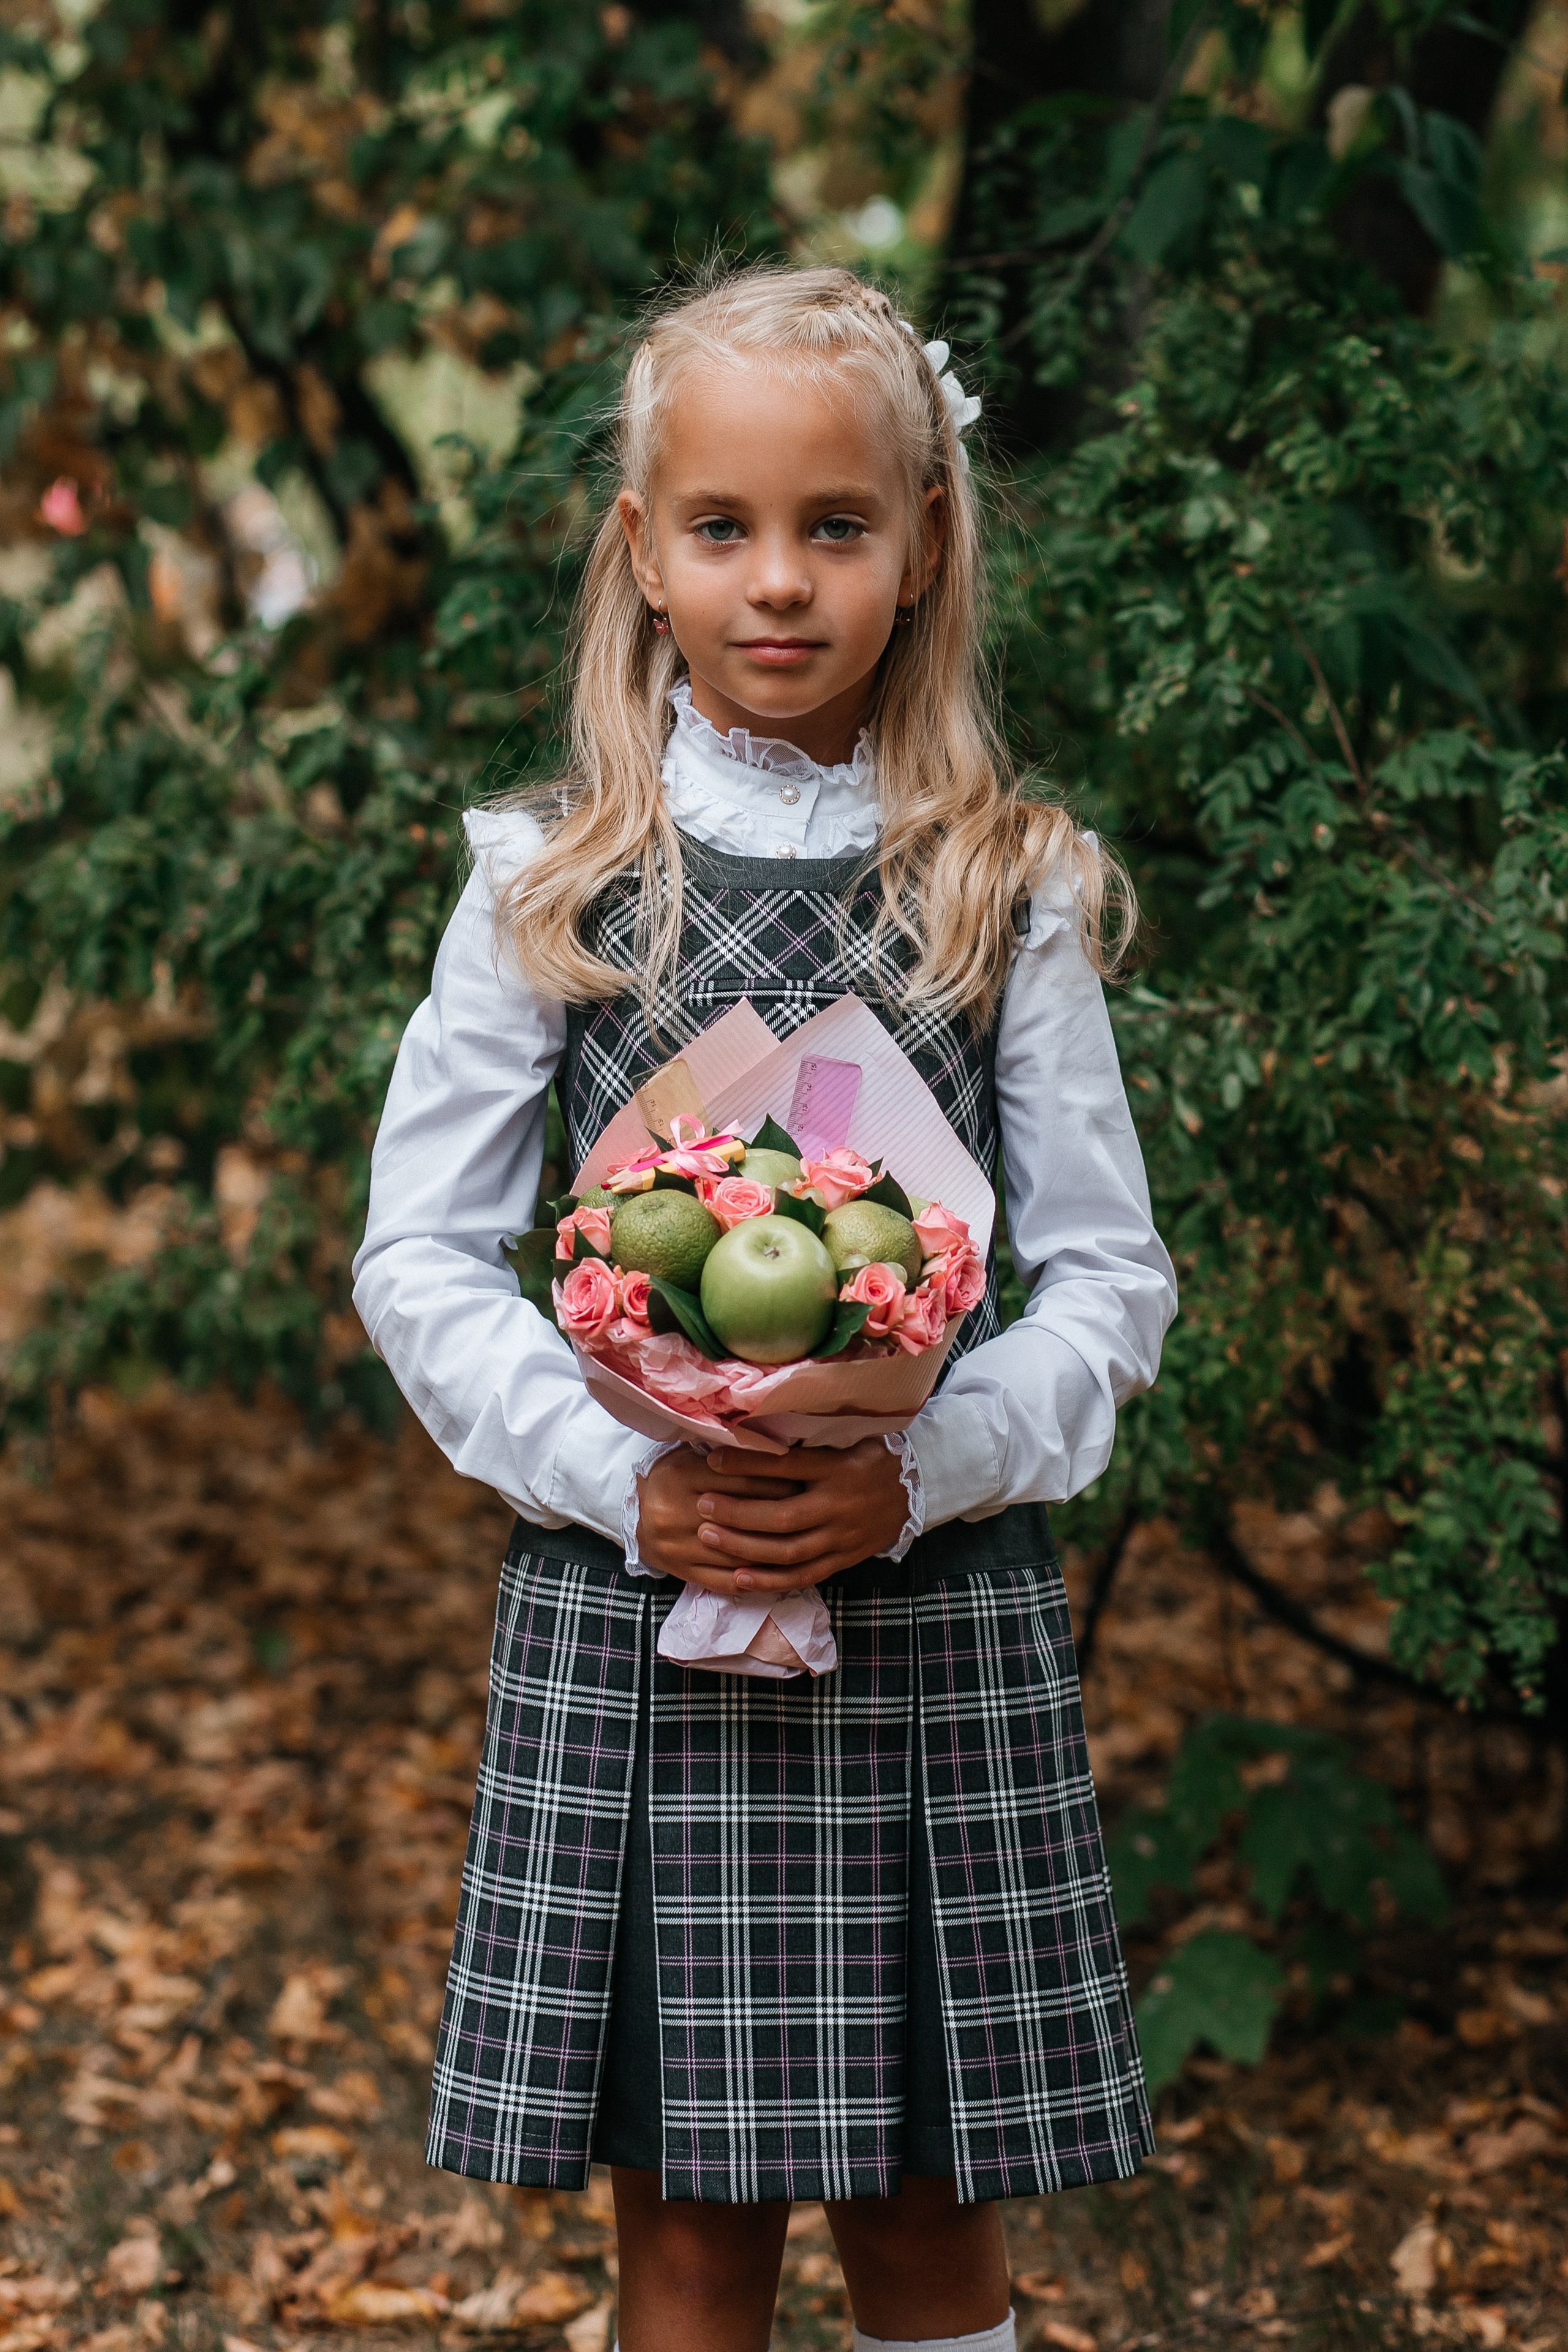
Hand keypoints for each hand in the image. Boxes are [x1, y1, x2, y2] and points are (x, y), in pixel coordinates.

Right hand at [635, 1446, 800, 1593]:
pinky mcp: (682, 1571)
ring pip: (737, 1552)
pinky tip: (779, 1572)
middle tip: (809, 1511)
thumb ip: (726, 1456)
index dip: (778, 1482)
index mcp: (681, 1475)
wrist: (634, 1516)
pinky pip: (725, 1580)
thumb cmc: (674, 1478)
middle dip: (781, 1514)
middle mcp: (676, 1511)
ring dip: (774, 1549)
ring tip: (802, 1540)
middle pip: (743, 1516)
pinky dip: (755, 1579)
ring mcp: (678, 1546)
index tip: (804, 1482)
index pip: (742, 1481)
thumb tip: (777, 1451)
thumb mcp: (692, 1456)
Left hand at [694, 1437, 908, 1592]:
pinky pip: (803, 1575)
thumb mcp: (848, 1438)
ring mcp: (842, 1537)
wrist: (911, 1493)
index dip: (748, 1464)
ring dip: (744, 1547)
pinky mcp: (842, 1559)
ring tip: (708, 1536)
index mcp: (839, 1468)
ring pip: (788, 1550)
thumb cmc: (868, 1458)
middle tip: (703, 1505)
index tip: (713, 1460)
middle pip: (783, 1515)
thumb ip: (809, 1438)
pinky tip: (738, 1577)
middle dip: (738, 1513)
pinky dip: (770, 1580)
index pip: (787, 1466)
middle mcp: (839, 1504)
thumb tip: (756, 1426)